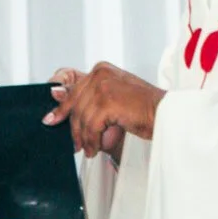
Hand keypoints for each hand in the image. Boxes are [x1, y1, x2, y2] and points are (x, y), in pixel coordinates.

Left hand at [42, 62, 162, 156]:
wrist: (166, 114)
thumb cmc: (144, 108)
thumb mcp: (113, 98)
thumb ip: (89, 97)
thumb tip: (55, 95)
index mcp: (101, 70)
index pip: (71, 85)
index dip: (61, 105)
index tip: (51, 118)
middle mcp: (100, 73)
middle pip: (74, 104)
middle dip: (73, 128)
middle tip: (75, 144)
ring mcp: (104, 86)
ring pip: (81, 118)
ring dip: (84, 138)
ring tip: (90, 149)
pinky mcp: (108, 102)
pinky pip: (91, 127)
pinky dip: (92, 141)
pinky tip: (96, 148)